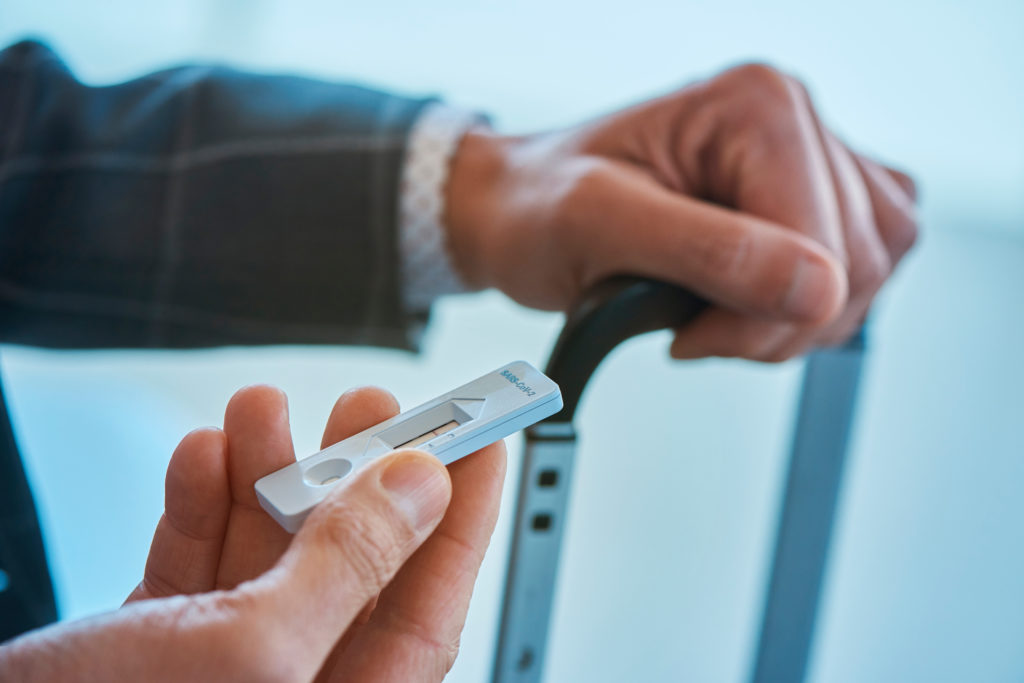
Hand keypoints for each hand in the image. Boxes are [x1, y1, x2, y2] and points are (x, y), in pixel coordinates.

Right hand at [0, 385, 505, 681]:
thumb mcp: (249, 651)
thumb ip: (344, 569)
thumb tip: (420, 487)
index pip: (429, 609)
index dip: (462, 520)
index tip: (485, 440)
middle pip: (351, 568)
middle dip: (357, 477)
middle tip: (370, 404)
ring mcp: (222, 667)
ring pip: (269, 554)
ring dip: (267, 473)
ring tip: (262, 407)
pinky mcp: (159, 647)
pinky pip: (198, 562)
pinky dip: (199, 502)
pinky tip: (202, 456)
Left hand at [446, 63, 917, 360]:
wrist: (519, 210)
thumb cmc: (541, 207)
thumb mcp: (602, 226)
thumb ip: (709, 252)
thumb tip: (816, 289)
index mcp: (755, 107)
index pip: (826, 244)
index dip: (765, 315)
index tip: (691, 335)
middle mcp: (792, 118)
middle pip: (857, 263)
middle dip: (775, 324)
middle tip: (694, 327)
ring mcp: (808, 158)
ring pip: (869, 271)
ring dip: (792, 320)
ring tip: (711, 310)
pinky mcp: (810, 197)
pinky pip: (863, 266)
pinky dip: (807, 307)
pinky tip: (744, 299)